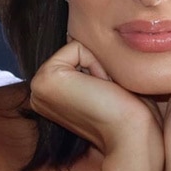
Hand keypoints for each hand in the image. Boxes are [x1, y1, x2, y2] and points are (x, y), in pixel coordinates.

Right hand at [29, 40, 162, 159]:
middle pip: (76, 48)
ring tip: (105, 92)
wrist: (132, 135)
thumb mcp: (107, 83)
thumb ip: (93, 64)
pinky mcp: (45, 80)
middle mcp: (39, 92)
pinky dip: (96, 65)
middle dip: (99, 64)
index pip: (77, 54)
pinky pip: (77, 47)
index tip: (108, 93)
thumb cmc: (130, 113)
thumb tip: (94, 35)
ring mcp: (38, 86)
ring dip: (99, 65)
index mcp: (50, 94)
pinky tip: (101, 90)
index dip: (101, 67)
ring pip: (77, 47)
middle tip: (108, 93)